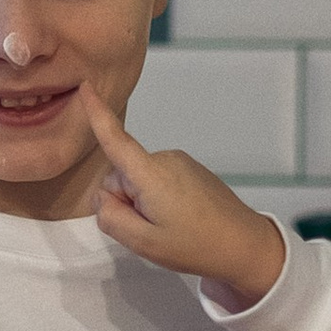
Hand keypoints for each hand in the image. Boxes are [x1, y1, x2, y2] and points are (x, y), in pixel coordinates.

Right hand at [84, 89, 287, 301]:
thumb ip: (111, 218)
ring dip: (143, 202)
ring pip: (138, 180)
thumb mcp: (144, 242)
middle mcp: (164, 158)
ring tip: (169, 227)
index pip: (115, 139)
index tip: (85, 85)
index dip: (96, 113)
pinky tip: (179, 219)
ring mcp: (180, 162)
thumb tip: (103, 198)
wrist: (245, 245)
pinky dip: (158, 199)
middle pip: (121, 175)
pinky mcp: (190, 169)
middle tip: (151, 229)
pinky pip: (156, 180)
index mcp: (151, 173)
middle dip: (126, 202)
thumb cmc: (194, 245)